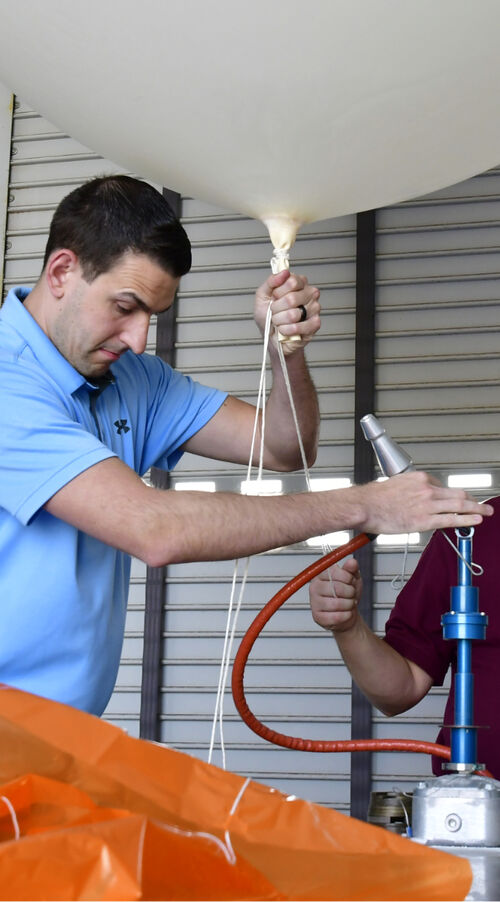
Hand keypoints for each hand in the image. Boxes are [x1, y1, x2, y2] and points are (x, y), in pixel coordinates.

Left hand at [254, 270, 320, 353]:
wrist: (271, 337)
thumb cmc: (268, 317)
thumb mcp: (263, 296)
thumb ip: (271, 282)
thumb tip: (284, 272)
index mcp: (298, 283)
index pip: (292, 281)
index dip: (278, 292)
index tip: (274, 297)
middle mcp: (309, 294)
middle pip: (292, 298)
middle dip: (277, 309)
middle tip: (275, 312)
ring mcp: (314, 309)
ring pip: (293, 314)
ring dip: (280, 321)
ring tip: (280, 322)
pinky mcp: (315, 325)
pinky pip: (298, 327)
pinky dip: (286, 330)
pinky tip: (285, 330)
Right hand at [309, 559, 361, 632]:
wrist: (348, 612)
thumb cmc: (348, 594)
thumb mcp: (352, 578)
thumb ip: (351, 569)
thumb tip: (352, 562)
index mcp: (321, 574)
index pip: (335, 572)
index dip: (348, 578)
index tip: (350, 581)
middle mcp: (314, 587)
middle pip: (337, 588)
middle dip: (350, 592)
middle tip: (351, 594)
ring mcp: (314, 602)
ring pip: (337, 603)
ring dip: (349, 605)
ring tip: (348, 603)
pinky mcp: (317, 617)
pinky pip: (336, 617)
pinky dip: (346, 615)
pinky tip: (345, 612)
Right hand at [356, 470, 493, 534]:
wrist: (363, 506)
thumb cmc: (373, 498)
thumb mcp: (394, 485)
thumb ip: (408, 490)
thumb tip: (413, 499)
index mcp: (419, 478)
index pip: (442, 486)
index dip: (451, 496)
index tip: (456, 501)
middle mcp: (426, 489)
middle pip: (457, 493)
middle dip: (472, 499)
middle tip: (481, 504)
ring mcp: (427, 504)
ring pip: (459, 505)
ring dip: (476, 509)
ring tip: (485, 512)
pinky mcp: (424, 519)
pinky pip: (451, 519)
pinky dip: (466, 519)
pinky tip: (475, 520)